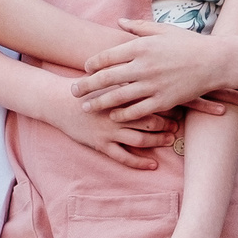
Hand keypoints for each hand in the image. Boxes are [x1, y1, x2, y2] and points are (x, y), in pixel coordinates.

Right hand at [41, 80, 174, 170]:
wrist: (58, 101)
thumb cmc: (84, 87)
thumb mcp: (106, 77)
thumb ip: (127, 77)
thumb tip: (150, 72)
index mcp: (119, 95)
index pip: (150, 99)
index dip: (167, 104)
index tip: (179, 105)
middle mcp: (116, 114)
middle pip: (149, 120)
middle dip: (167, 124)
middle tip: (179, 124)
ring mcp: (109, 131)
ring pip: (140, 139)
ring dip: (158, 141)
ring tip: (170, 140)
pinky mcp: (100, 144)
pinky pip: (124, 157)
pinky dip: (140, 162)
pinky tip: (153, 165)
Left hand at [74, 20, 235, 120]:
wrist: (215, 62)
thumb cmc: (188, 43)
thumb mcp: (162, 30)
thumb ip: (138, 27)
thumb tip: (119, 22)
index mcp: (140, 46)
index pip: (107, 56)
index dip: (92, 64)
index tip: (84, 69)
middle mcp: (142, 66)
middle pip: (106, 78)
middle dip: (86, 85)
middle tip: (72, 91)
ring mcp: (152, 85)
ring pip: (118, 97)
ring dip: (99, 102)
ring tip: (86, 107)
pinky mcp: (163, 101)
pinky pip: (137, 110)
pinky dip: (123, 114)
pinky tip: (113, 116)